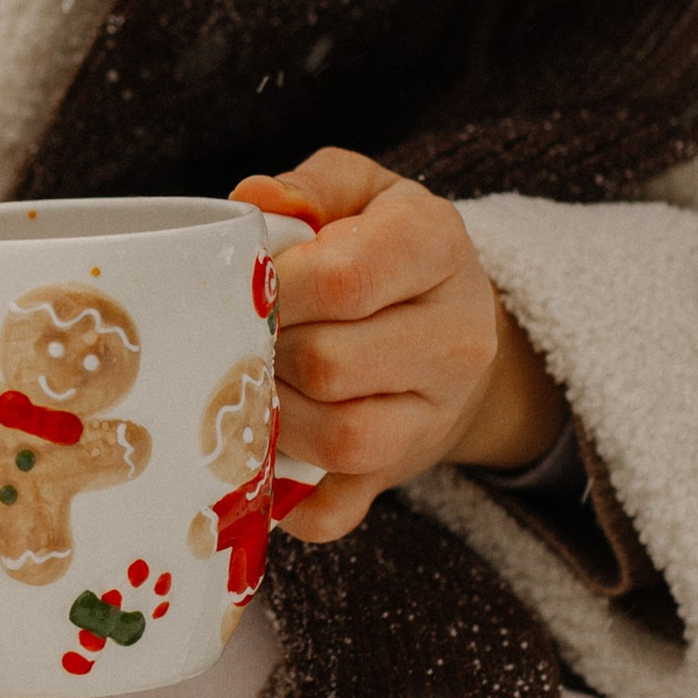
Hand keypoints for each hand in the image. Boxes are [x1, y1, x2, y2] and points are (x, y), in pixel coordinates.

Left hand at [234, 150, 561, 544]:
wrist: (456, 327)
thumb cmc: (388, 249)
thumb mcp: (364, 192)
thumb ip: (311, 187)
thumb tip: (255, 203)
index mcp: (437, 248)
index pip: (345, 278)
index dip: (276, 287)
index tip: (249, 285)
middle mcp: (454, 337)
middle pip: (332, 364)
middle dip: (267, 353)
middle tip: (241, 338)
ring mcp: (436, 413)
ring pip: (342, 438)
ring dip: (275, 419)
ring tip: (253, 387)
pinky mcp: (406, 468)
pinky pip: (344, 510)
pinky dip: (295, 505)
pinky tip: (264, 473)